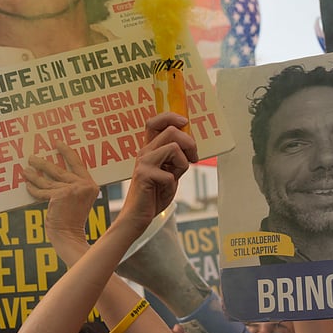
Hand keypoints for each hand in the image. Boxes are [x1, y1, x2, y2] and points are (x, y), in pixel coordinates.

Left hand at [24, 143, 99, 244]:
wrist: (69, 235)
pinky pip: (43, 191)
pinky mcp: (60, 196)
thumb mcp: (77, 200)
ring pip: (48, 180)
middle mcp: (83, 185)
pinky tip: (27, 184)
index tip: (57, 143)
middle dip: (43, 163)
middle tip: (32, 157)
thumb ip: (71, 186)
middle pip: (59, 170)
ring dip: (34, 174)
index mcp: (90, 185)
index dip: (66, 152)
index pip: (77, 163)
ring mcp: (72, 190)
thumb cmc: (71, 220)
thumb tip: (50, 171)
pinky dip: (33, 189)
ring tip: (24, 169)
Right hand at [114, 114, 195, 233]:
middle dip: (189, 143)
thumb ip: (176, 158)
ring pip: (174, 148)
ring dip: (182, 164)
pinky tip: (164, 191)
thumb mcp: (168, 172)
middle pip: (171, 131)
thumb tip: (191, 143)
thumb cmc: (154, 194)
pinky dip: (172, 184)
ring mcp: (143, 162)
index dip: (171, 117)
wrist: (138, 215)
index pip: (155, 122)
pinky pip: (170, 174)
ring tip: (175, 177)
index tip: (185, 122)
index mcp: (149, 149)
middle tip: (194, 159)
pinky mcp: (144, 175)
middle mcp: (145, 152)